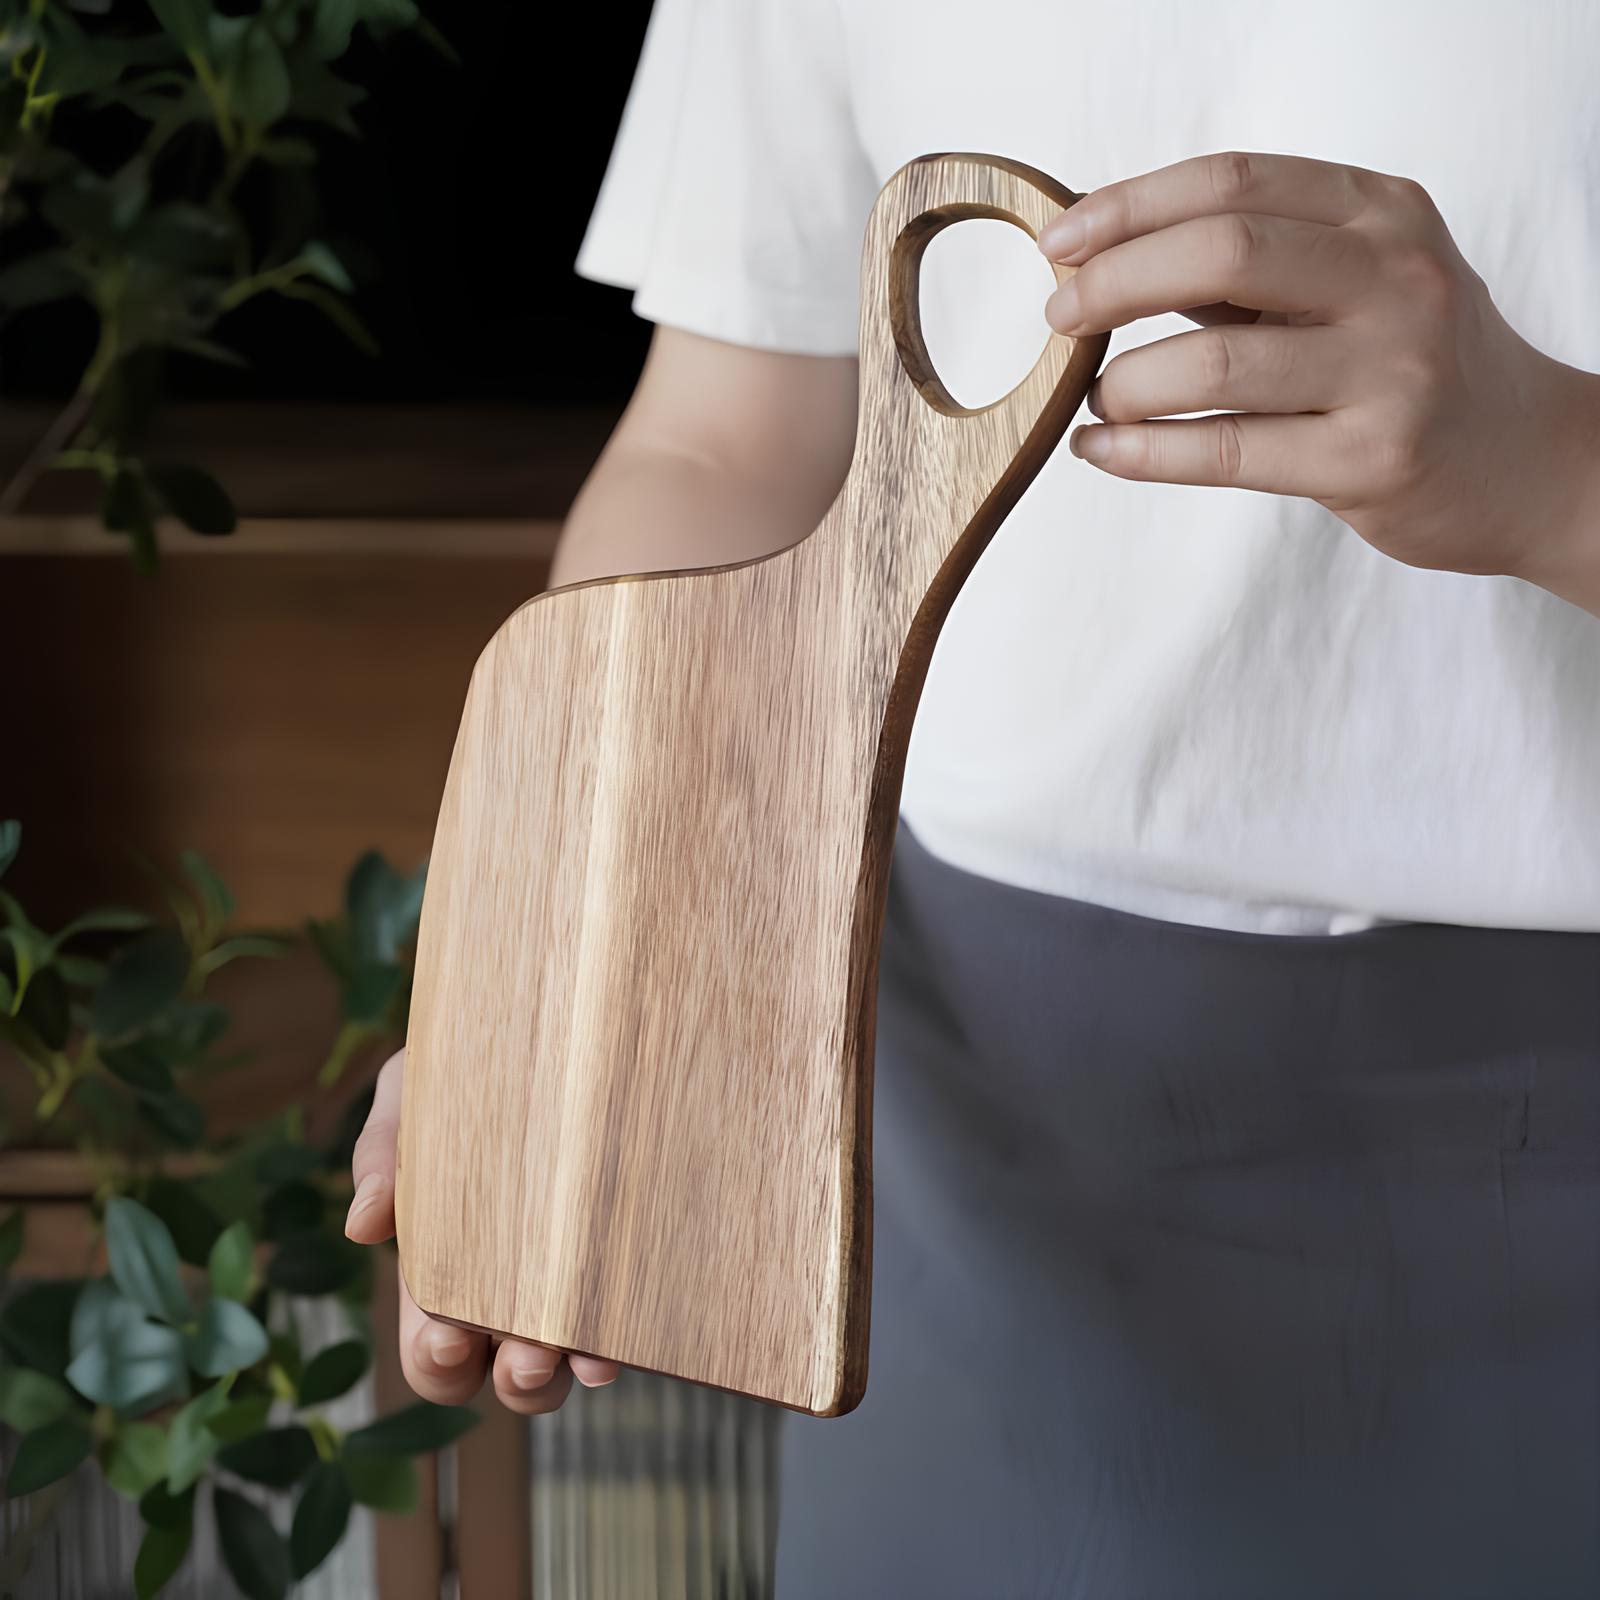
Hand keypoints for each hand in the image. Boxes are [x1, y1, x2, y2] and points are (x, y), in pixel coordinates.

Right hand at [344, 1052, 618, 1413]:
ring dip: (567, 1371)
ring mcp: (567, 1285)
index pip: (433, 1350)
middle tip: (525, 1355)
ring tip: (581, 1354)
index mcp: (444, 1271)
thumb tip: (364, 1227)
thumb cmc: (463, 1072)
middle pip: (500, 1377)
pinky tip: (623, 1337)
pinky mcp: (622, 1261)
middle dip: (510, 1378)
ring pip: (564, 1367)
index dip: (436, 1361)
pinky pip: (623, 1323)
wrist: (543, 1027)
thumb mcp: (411, 1099)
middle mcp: (506, 1295)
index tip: (447, 1338)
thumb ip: (382, 1156)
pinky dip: (621, 1339)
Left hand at [1038, 152, 1599, 601]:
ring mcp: (1391, 370)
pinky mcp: (1371, 460)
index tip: (1059, 244)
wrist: (1523, 461)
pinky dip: (1143, 452)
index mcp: (1381, 213)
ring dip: (1126, 383)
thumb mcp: (1353, 282)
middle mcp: (1395, 277)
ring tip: (1097, 399)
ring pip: (1215, 362)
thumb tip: (1105, 256)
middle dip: (1115, 283)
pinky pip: (1227, 451)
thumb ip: (1249, 264)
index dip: (1129, 208)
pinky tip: (1100, 451)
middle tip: (1061, 319)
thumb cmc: (1408, 365)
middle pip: (1221, 251)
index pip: (1232, 182)